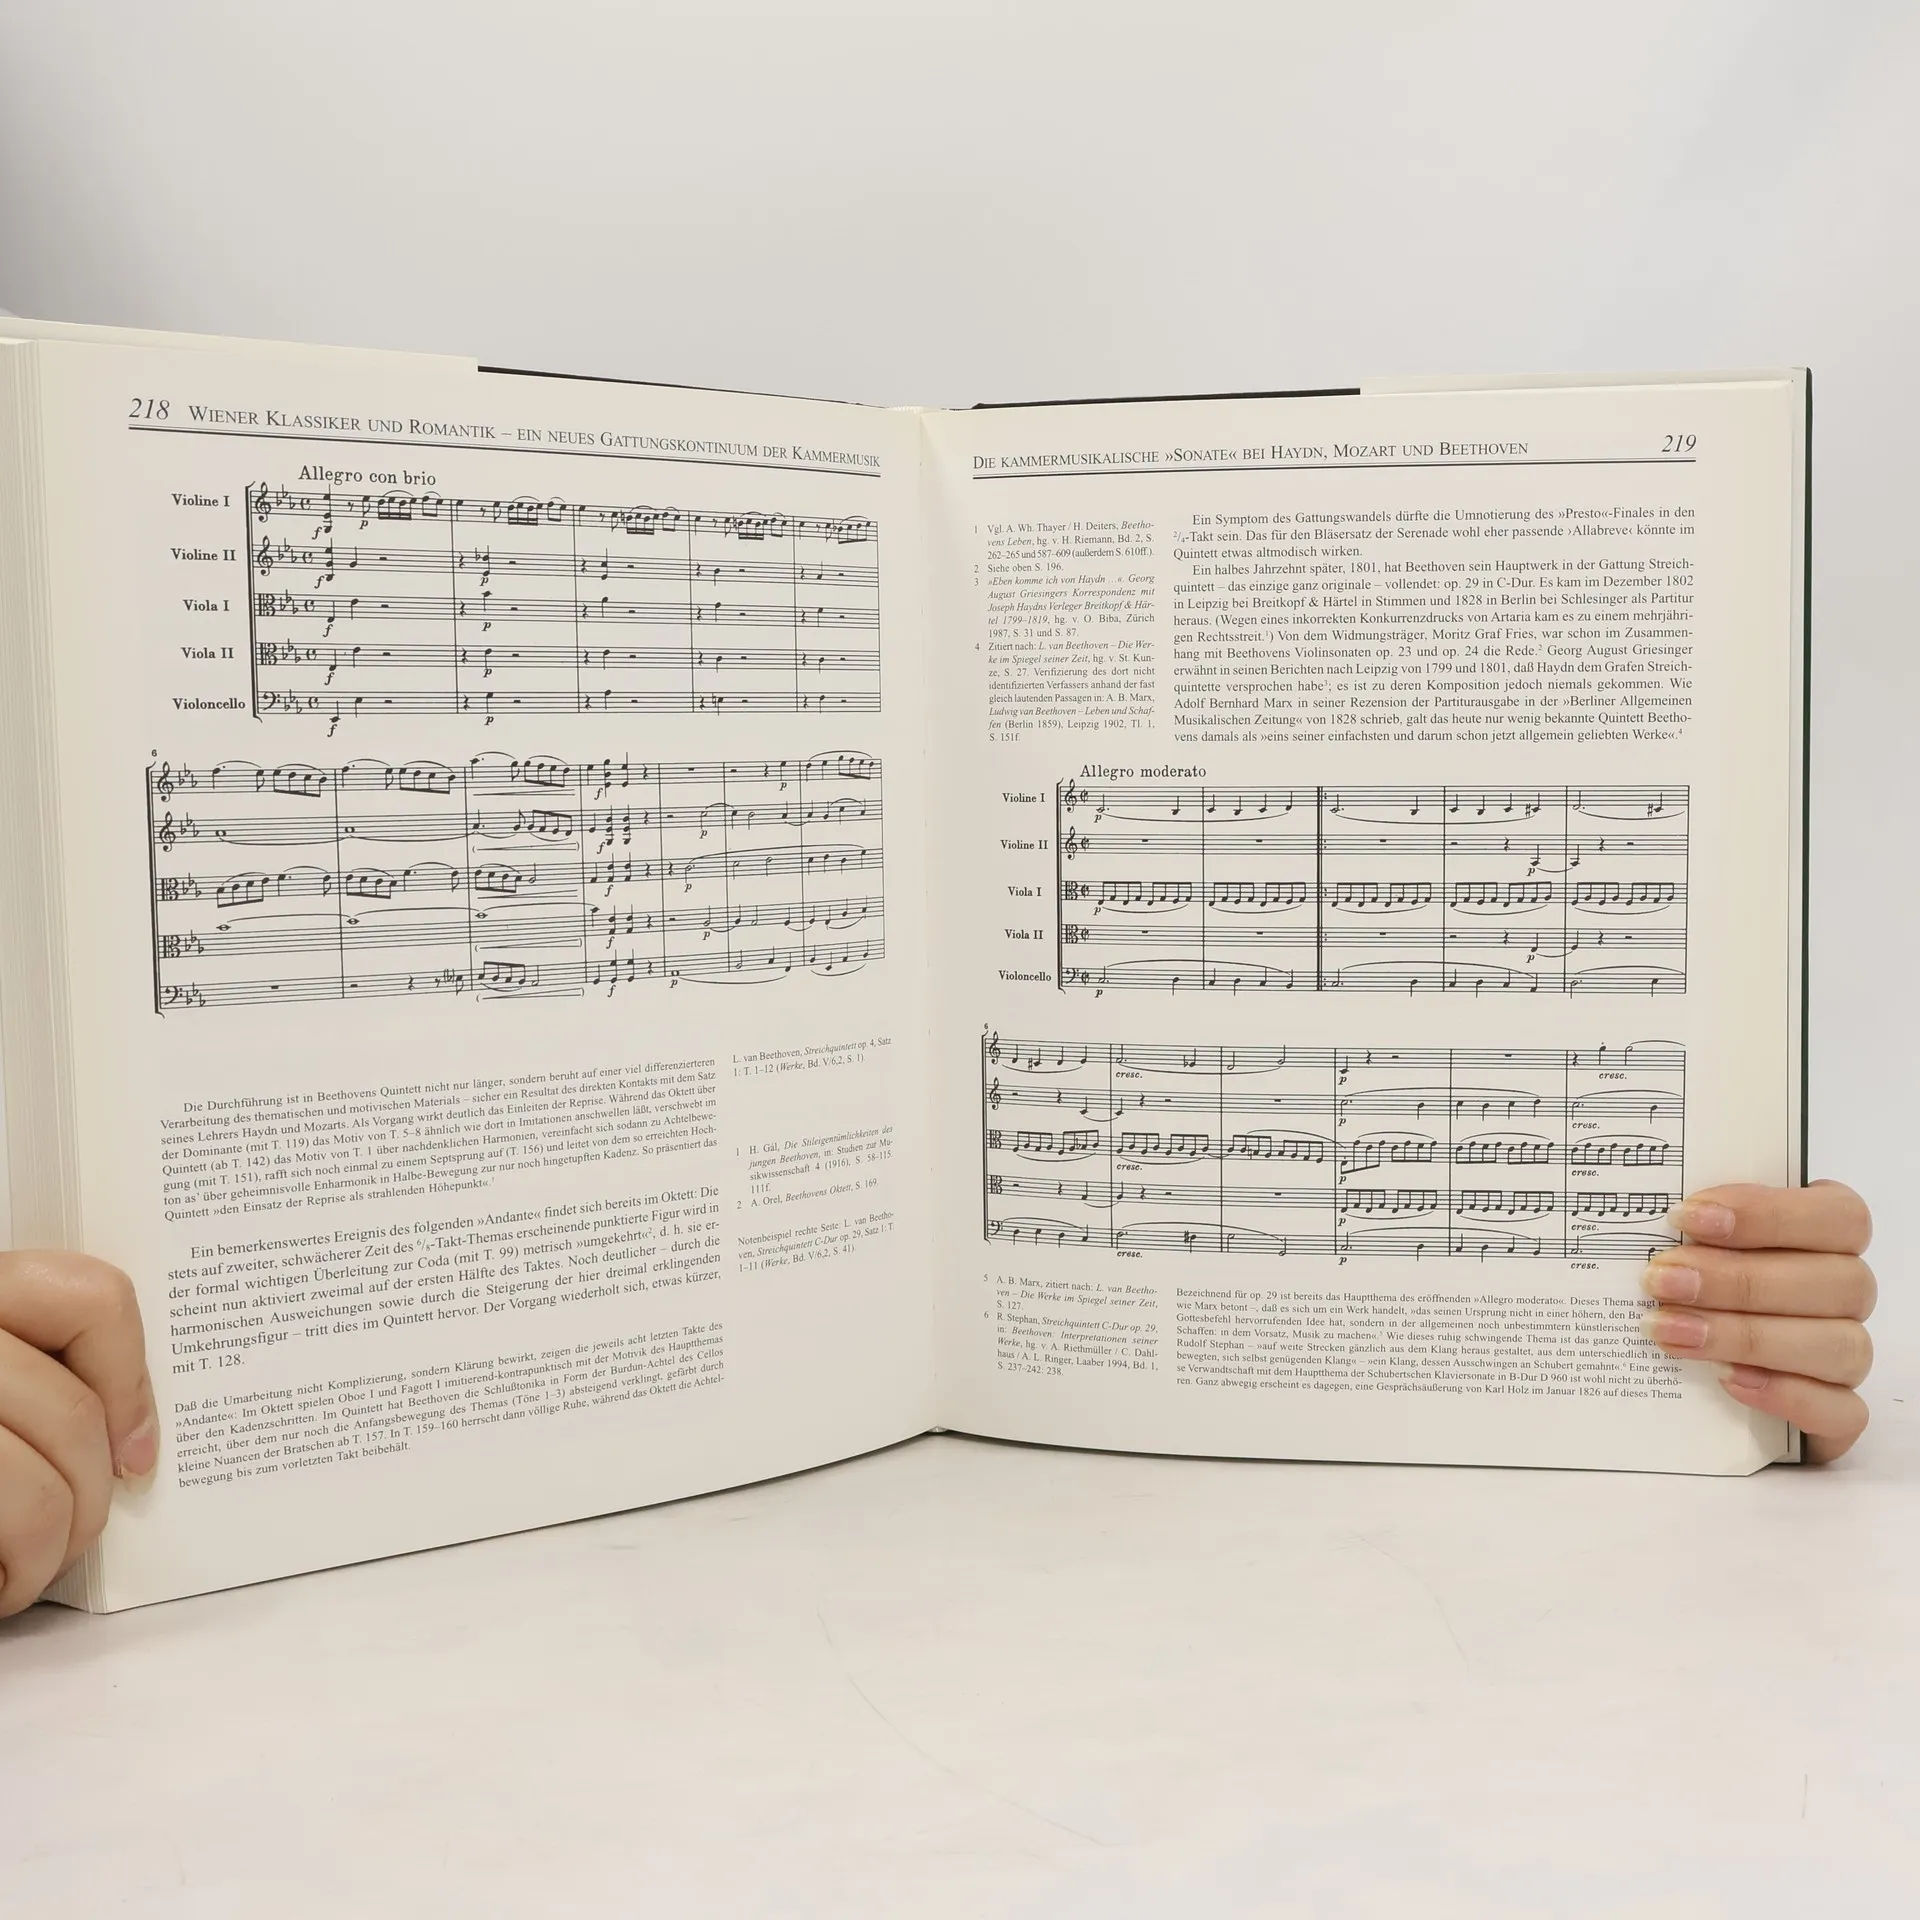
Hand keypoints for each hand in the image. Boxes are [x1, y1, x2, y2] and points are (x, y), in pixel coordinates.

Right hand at [0, 1252, 156, 1617]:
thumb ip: (28, 1376)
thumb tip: (128, 1439)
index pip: (90, 1297)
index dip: (131, 1378)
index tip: (134, 1447)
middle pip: (72, 1416)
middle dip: (92, 1496)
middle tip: (76, 1533)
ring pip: (36, 1494)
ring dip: (49, 1551)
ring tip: (28, 1568)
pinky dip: (3, 1578)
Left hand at [1641, 1180, 1874, 1462]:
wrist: (1701, 1383)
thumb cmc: (1700, 1278)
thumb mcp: (1692, 1240)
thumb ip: (1691, 1225)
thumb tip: (1651, 1216)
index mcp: (1828, 1234)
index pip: (1839, 1214)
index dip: (1768, 1213)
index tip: (1686, 1218)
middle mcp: (1847, 1292)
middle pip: (1838, 1281)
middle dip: (1738, 1280)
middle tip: (1661, 1281)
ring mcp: (1847, 1354)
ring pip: (1839, 1346)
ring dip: (1748, 1337)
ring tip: (1671, 1331)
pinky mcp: (1839, 1413)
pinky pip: (1842, 1411)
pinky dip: (1786, 1395)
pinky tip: (1727, 1380)